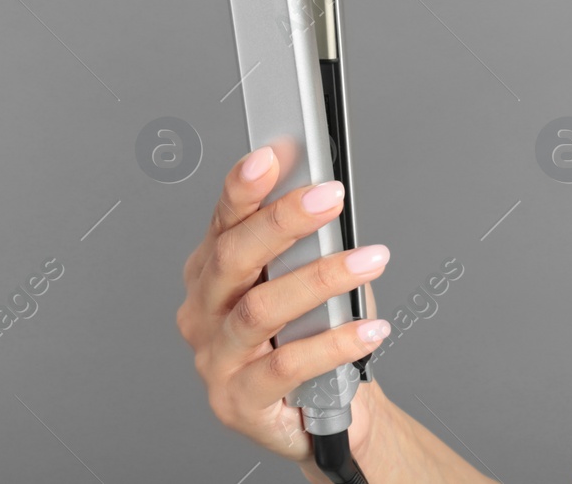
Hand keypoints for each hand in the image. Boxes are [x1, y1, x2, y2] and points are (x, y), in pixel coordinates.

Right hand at [178, 147, 392, 469]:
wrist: (321, 414)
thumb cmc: (310, 336)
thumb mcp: (302, 280)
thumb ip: (302, 242)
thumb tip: (322, 193)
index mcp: (209, 273)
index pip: (222, 222)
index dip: (243, 188)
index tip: (271, 156)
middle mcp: (202, 313)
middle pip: (233, 258)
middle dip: (283, 221)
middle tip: (330, 196)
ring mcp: (215, 360)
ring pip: (260, 309)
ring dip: (321, 279)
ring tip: (369, 261)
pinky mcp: (237, 402)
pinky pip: (287, 366)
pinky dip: (333, 344)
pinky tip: (368, 329)